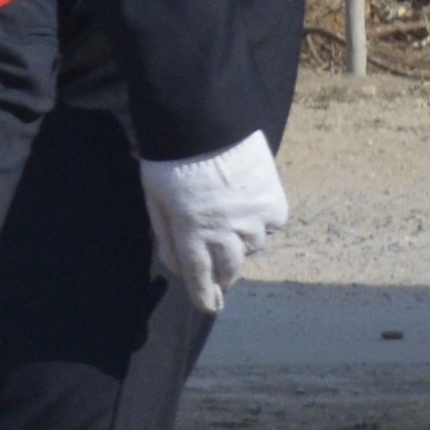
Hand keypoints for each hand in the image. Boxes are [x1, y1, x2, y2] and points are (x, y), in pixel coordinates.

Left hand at [139, 132, 289, 313]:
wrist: (207, 121)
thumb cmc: (172, 158)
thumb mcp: (155, 198)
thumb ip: (166, 235)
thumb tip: (175, 267)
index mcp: (191, 232)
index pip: (200, 276)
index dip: (205, 296)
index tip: (210, 308)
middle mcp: (225, 232)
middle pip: (230, 268)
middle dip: (224, 277)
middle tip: (221, 279)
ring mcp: (253, 219)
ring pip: (252, 247)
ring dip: (241, 245)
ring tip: (231, 228)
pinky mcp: (274, 202)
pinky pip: (271, 224)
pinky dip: (262, 222)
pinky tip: (250, 208)